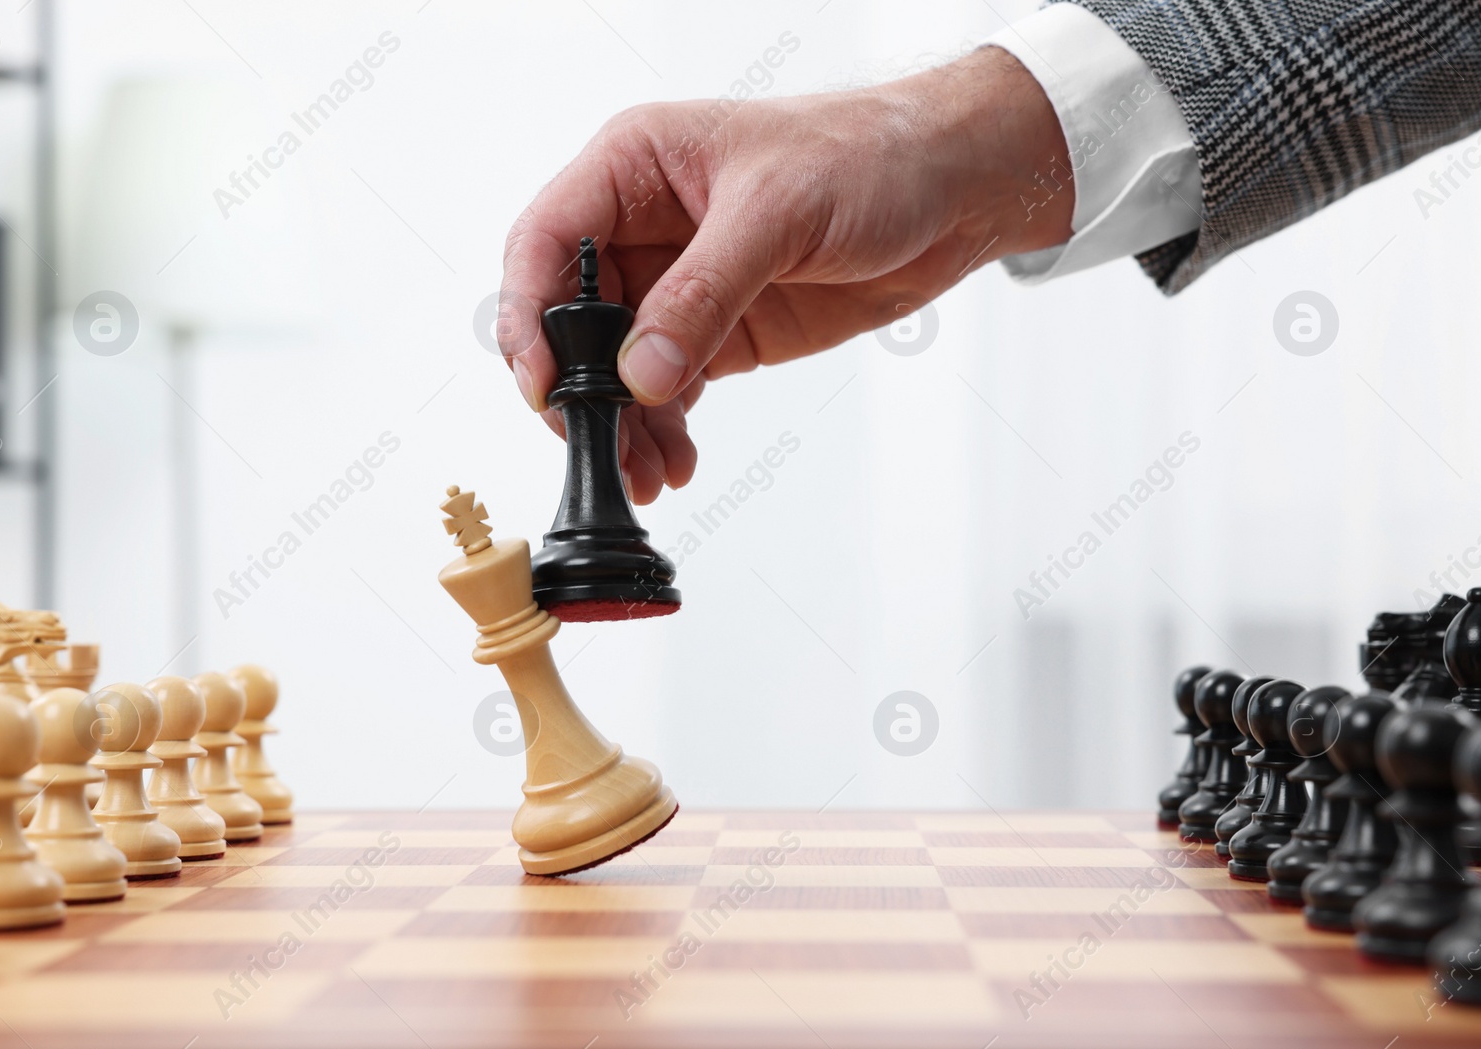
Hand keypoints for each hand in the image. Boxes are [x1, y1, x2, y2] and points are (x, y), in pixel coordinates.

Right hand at [499, 45, 1072, 503]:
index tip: (543, 381)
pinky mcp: (716, 330)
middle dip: (578, 388)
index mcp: (634, 166)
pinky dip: (662, 430)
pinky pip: (666, 389)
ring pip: (615, 366)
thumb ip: (703, 293)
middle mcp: (642, 226)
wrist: (950, 193)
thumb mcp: (778, 212)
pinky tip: (673, 461)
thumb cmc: (868, 157)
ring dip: (620, 425)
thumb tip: (640, 373)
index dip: (529, 313)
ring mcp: (678, 284)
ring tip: (642, 474)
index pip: (545, 241)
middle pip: (570, 317)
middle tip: (595, 444)